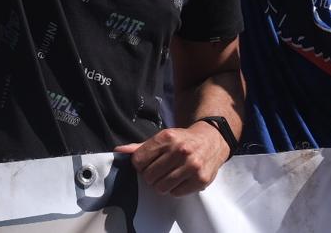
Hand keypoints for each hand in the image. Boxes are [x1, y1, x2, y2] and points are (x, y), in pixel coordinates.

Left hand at [114, 122, 229, 195]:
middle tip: (159, 171)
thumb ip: (140, 147)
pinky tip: (180, 179)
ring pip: (161, 187)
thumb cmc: (181, 141)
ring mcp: (191, 165)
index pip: (139, 161)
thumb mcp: (162, 138)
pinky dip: (175, 189)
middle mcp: (179, 151)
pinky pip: (176, 193)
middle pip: (149, 176)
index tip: (146, 164)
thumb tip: (119, 151)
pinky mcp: (200, 179)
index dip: (139, 165)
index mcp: (166, 138)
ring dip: (162, 184)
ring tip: (169, 175)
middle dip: (151, 176)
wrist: (211, 140)